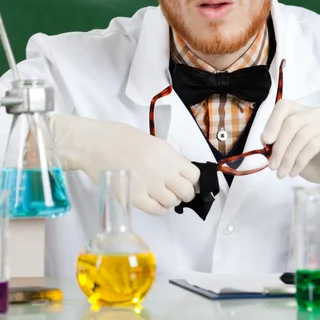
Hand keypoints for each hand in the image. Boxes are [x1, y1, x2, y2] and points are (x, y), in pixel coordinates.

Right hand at [50, 114, 199, 215]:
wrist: (95, 144)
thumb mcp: (152, 142)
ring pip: (172, 203)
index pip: (194, 175)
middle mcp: (162, 171)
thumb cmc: (120, 138)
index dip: (192, 180)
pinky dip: (158, 208)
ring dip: (169, 200)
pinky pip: (156, 210)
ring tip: (159, 194)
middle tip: (175, 190)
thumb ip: (167, 157)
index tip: (187, 181)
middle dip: (184, 193)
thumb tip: (178, 171)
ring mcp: (149, 186)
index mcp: (168, 154)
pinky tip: (151, 201)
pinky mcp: (134, 198)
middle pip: (186, 192)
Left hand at [261, 100, 319, 208]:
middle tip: (272, 166)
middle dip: (278, 145)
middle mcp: (318, 112)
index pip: (284, 106)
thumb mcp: (296, 154)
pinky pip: (312, 145)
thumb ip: (282, 147)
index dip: (272, 122)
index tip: (265, 141)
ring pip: (301, 134)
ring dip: (287, 157)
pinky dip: (300, 160)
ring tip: (282, 173)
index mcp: (306, 112)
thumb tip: (265, 147)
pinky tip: (294, 172)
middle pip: (291, 121)